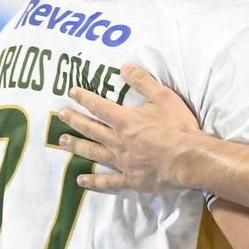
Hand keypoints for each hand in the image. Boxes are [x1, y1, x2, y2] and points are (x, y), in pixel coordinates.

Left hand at [58, 64, 202, 193]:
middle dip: (74, 120)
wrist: (188, 159)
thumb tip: (125, 67)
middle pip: (91, 128)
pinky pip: (107, 182)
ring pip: (93, 152)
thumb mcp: (163, 97)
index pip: (99, 106)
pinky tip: (81, 180)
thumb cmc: (177, 127)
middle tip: (60, 115)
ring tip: (63, 142)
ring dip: (77, 146)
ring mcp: (121, 161)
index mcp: (124, 120)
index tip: (71, 93)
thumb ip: (143, 82)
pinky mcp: (129, 179)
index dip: (84, 98)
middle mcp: (117, 140)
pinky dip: (93, 181)